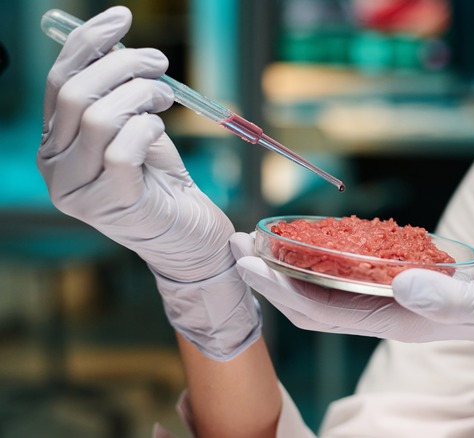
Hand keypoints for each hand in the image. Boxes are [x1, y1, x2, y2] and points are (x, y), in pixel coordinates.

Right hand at [38, 6, 259, 359]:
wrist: (190, 236)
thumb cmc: (163, 181)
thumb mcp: (137, 128)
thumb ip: (121, 95)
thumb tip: (120, 45)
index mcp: (56, 143)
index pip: (60, 81)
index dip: (88, 44)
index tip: (122, 16)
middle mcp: (55, 167)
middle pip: (75, 94)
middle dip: (122, 65)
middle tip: (159, 62)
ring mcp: (77, 190)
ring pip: (96, 117)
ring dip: (140, 94)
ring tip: (166, 97)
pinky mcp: (110, 204)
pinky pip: (121, 150)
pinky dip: (145, 127)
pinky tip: (160, 128)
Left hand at [231, 231, 473, 389]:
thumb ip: (449, 295)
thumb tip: (402, 283)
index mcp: (402, 320)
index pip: (325, 311)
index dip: (281, 290)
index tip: (246, 263)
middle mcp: (393, 312)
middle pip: (317, 301)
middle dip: (273, 276)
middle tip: (236, 244)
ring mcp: (402, 299)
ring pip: (334, 288)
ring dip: (295, 266)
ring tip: (264, 240)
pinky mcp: (415, 283)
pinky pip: (361, 275)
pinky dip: (332, 259)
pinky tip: (320, 241)